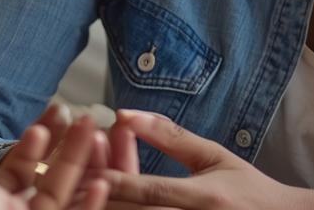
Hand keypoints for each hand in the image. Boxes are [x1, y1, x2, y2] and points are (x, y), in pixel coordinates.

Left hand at [0, 105, 109, 209]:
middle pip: (46, 172)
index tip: (59, 108)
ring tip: (96, 134)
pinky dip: (84, 207)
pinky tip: (100, 185)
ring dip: (78, 166)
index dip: (42, 135)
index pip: (19, 157)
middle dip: (67, 145)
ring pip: (58, 193)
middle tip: (87, 116)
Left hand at [100, 110, 313, 209]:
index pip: (151, 191)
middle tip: (67, 193)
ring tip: (79, 202)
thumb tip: (124, 113)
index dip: (116, 182)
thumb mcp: (212, 156)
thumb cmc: (247, 190)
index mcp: (205, 198)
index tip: (84, 173)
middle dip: (105, 204)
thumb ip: (169, 135)